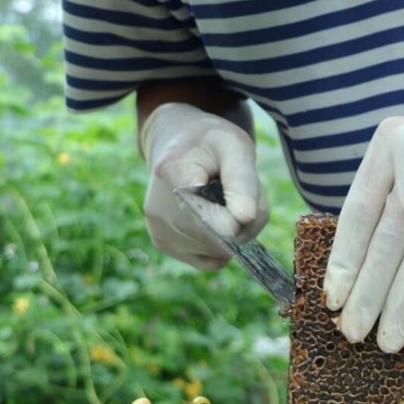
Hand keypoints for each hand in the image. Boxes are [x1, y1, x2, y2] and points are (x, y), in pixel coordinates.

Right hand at [140, 102, 269, 269]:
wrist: (176, 143)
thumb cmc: (211, 143)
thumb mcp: (235, 146)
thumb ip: (243, 181)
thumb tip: (245, 219)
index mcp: (175, 173)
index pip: (216, 217)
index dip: (243, 213)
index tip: (242, 194)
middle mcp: (159, 207)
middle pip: (223, 239)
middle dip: (242, 222)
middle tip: (234, 194)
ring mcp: (159, 229)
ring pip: (220, 252)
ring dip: (233, 233)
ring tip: (218, 202)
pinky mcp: (163, 244)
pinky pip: (211, 260)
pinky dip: (221, 246)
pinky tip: (211, 218)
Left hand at [324, 46, 403, 352]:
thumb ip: (388, 194)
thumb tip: (352, 273)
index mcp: (392, 141)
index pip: (359, 212)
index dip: (344, 262)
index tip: (333, 302)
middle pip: (388, 237)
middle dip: (368, 293)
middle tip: (354, 334)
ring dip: (401, 303)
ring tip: (389, 340)